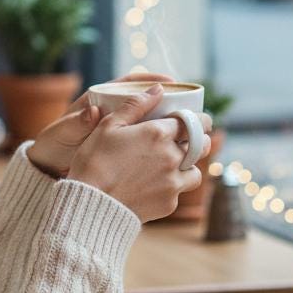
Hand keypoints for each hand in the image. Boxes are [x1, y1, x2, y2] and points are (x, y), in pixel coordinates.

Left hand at [26, 71, 176, 178]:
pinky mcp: (125, 148)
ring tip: (191, 131)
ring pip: (150, 123)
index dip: (151, 80)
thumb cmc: (54, 145)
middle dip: (169, 103)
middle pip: (147, 102)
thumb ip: (77, 123)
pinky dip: (161, 146)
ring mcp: (121, 131)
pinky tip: (176, 154)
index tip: (171, 82)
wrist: (50, 169)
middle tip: (190, 108)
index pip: (130, 83)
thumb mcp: (64, 133)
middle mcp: (114, 113)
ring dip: (169, 126)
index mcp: (100, 100)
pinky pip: (147, 144)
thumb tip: (92, 112)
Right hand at [66, 85, 212, 221]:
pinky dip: (172, 187)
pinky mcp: (169, 203)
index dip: (198, 118)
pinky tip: (154, 185)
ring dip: (188, 166)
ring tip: (171, 165)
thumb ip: (135, 105)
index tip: (197, 119)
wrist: (91, 203)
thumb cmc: (94, 160)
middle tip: (190, 139)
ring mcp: (173, 182)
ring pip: (195, 171)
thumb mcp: (108, 125)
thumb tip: (158, 88)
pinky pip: (179, 192)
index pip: (192, 121)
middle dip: (199, 140)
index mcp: (157, 133)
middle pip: (202, 145)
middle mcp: (171, 157)